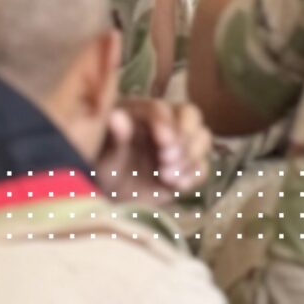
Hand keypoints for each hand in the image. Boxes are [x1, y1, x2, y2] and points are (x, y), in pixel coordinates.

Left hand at [95, 98, 212, 202]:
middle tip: (166, 158)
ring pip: (202, 138)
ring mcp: (179, 145)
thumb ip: (115, 136)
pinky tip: (177, 185)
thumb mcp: (104, 152)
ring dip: (191, 156)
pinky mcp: (186, 169)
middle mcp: (167, 123)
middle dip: (184, 137)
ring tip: (167, 176)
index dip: (165, 122)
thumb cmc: (101, 165)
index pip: (162, 108)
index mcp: (143, 111)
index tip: (163, 141)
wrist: (106, 194)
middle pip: (191, 115)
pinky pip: (202, 166)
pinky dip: (195, 174)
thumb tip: (117, 116)